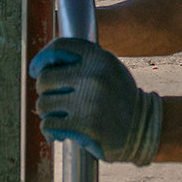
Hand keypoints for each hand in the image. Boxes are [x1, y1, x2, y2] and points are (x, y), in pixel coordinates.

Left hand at [31, 37, 161, 164]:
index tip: (37, 71)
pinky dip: (50, 131)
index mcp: (99, 58)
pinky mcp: (85, 126)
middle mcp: (94, 77)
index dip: (41, 59)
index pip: (58, 48)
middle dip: (45, 91)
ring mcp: (89, 102)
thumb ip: (82, 61)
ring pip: (43, 104)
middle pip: (45, 79)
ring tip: (61, 117)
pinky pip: (49, 125)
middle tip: (55, 100)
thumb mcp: (108, 69)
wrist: (144, 128)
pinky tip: (61, 133)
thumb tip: (44, 63)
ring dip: (48, 113)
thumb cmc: (118, 97)